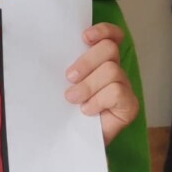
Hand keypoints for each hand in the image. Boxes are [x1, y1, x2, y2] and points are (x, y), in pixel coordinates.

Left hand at [64, 22, 138, 145]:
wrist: (73, 141)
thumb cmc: (66, 109)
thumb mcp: (61, 82)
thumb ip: (62, 65)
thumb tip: (42, 46)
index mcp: (100, 60)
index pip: (112, 35)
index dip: (103, 30)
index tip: (84, 37)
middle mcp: (115, 69)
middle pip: (109, 49)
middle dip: (86, 61)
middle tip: (69, 77)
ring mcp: (124, 87)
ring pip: (111, 70)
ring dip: (88, 85)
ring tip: (73, 99)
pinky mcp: (129, 105)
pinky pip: (116, 92)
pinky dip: (98, 100)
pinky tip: (87, 110)